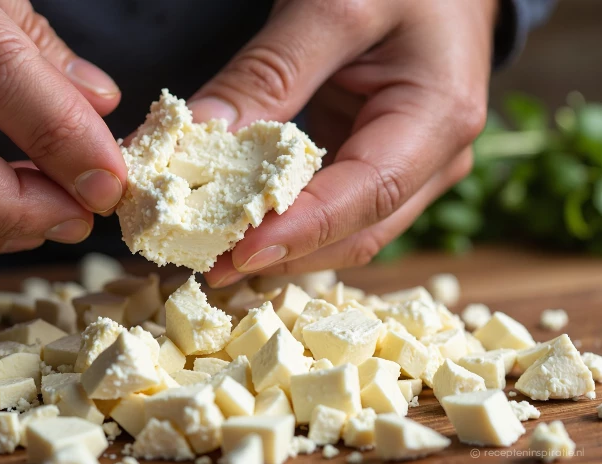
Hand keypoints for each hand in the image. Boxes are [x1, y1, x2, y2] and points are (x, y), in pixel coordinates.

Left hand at [194, 0, 495, 286]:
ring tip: (212, 252)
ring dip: (280, 247)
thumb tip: (199, 137)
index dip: (302, 231)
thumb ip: (268, 72)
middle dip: (282, 254)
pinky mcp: (378, 165)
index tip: (237, 253)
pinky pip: (332, 209)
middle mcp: (433, 159)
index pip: (369, 194)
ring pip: (343, 232)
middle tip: (207, 265)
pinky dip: (286, 220)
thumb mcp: (331, 6)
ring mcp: (409, 169)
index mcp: (438, 116)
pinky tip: (239, 223)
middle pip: (357, 231)